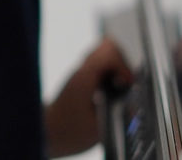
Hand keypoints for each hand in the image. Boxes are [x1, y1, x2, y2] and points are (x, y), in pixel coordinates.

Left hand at [44, 37, 133, 157]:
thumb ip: (117, 115)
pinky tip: (111, 93)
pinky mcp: (83, 79)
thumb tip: (134, 105)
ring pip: (105, 54)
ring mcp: (81, 73)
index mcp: (85, 78)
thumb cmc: (66, 132)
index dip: (124, 66)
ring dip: (117, 69)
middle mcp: (82, 71)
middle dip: (123, 64)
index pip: (109, 51)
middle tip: (125, 85)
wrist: (47, 133)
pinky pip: (101, 66)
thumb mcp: (98, 129)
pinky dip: (111, 75)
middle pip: (108, 47)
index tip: (127, 84)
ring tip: (120, 88)